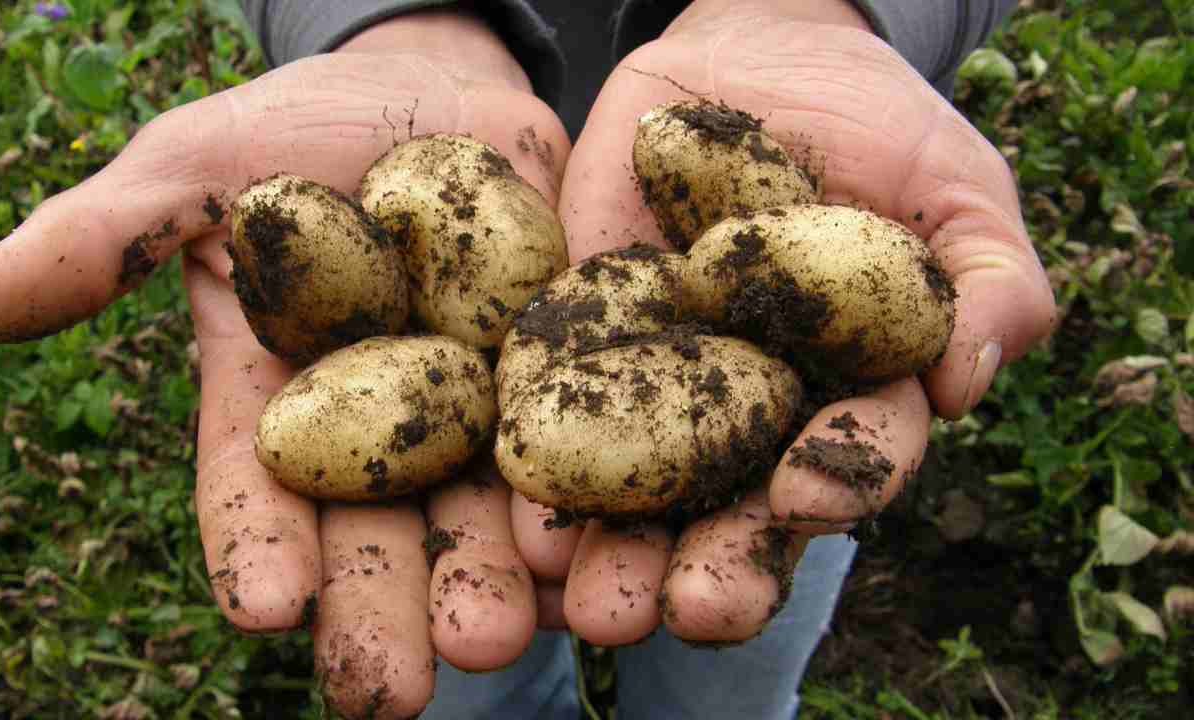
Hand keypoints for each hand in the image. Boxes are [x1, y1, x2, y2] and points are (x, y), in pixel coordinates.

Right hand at [0, 10, 568, 716]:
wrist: (433, 91)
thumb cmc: (296, 132)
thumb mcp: (197, 169)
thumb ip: (106, 238)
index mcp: (282, 402)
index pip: (257, 489)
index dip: (256, 547)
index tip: (263, 609)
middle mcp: (380, 430)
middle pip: (378, 533)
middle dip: (385, 609)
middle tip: (397, 690)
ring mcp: (477, 410)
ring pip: (485, 514)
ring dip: (496, 583)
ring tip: (505, 641)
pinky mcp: (563, 377)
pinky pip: (581, 448)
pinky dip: (590, 507)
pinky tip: (597, 564)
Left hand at [511, 0, 1055, 644]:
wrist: (755, 55)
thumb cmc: (878, 126)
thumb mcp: (955, 187)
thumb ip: (988, 280)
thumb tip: (970, 380)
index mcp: (848, 396)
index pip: (851, 458)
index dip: (836, 480)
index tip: (804, 496)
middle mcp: (751, 413)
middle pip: (736, 506)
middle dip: (715, 563)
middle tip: (686, 611)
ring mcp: (660, 382)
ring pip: (639, 487)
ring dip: (614, 550)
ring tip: (588, 602)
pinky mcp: (581, 338)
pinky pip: (554, 403)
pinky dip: (537, 458)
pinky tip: (515, 512)